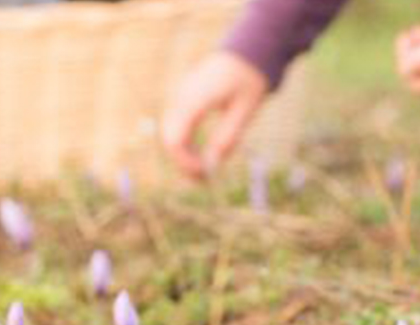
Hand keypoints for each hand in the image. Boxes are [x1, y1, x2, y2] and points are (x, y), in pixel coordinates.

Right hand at [161, 51, 268, 179]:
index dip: (185, 162)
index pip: (176, 139)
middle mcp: (182, 97)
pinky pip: (176, 126)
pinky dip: (184, 144)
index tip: (204, 174)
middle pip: (169, 139)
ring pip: (170, 134)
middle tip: (203, 180)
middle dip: (182, 163)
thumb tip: (212, 165)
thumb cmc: (250, 78)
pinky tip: (199, 154)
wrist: (248, 49)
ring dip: (182, 155)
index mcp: (197, 99)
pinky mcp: (184, 100)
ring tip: (202, 171)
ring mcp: (180, 97)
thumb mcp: (245, 110)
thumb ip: (228, 137)